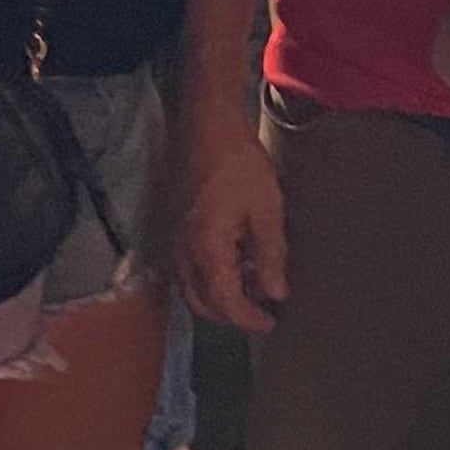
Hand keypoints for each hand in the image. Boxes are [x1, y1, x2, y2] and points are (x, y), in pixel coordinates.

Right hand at [175, 112, 288, 331]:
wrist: (208, 127)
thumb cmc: (240, 165)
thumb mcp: (266, 211)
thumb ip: (271, 257)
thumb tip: (276, 293)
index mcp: (206, 251)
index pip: (225, 303)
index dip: (248, 319)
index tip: (271, 322)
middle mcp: (183, 253)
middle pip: (202, 304)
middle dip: (231, 314)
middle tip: (261, 311)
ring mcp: (174, 240)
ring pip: (190, 289)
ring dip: (218, 297)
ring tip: (251, 287)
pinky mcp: (173, 228)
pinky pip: (186, 269)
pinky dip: (207, 278)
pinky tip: (233, 263)